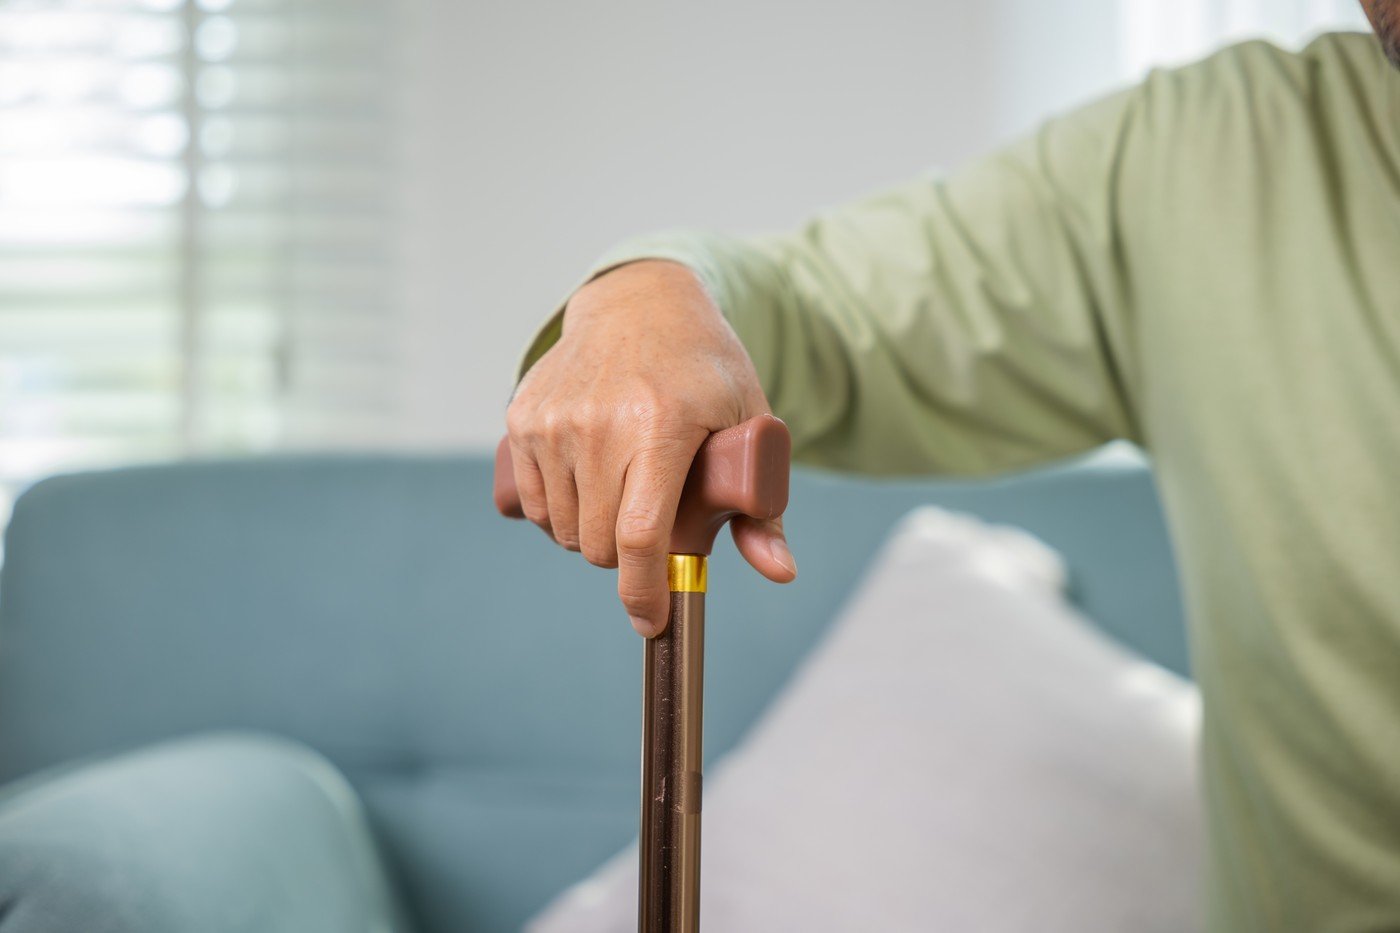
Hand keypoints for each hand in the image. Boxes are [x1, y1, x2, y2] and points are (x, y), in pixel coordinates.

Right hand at [505, 260, 796, 635]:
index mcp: (663, 425)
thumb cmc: (703, 369)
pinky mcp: (522, 419)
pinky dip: (559, 516)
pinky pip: (534, 504)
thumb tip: (780, 573)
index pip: (642, 534)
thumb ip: (763, 504)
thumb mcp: (749, 422)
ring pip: (564, 530)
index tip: (652, 621)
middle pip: (600, 543)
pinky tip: (587, 488)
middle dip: (628, 561)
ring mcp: (554, 421)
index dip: (645, 592)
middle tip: (653, 530)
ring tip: (623, 499)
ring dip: (592, 537)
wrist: (639, 302)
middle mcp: (600, 423)